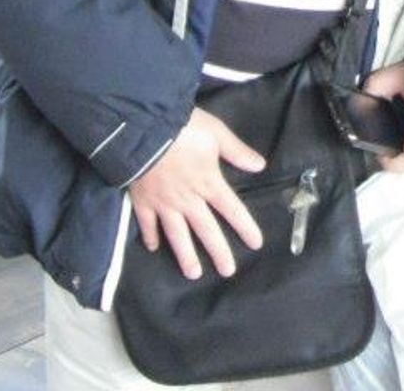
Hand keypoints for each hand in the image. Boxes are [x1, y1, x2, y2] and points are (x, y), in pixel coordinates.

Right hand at [127, 106, 265, 278]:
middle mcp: (188, 199)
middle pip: (206, 230)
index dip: (245, 226)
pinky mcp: (142, 201)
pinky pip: (147, 223)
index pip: (232, 209)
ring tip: (193, 274)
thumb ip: (237, 151)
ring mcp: (164, 203)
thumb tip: (260, 165)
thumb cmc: (183, 128)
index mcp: (209, 183)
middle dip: (218, 252)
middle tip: (227, 272)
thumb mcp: (216, 134)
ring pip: (177, 235)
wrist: (143, 130)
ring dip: (186, 255)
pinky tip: (153, 248)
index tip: (256, 244)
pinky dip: (150, 236)